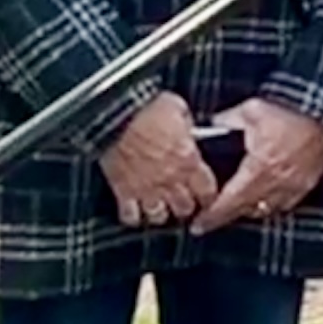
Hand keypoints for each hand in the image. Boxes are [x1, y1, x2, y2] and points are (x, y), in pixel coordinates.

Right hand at [99, 93, 217, 231]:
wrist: (114, 111)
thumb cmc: (146, 105)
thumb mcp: (178, 108)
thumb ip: (188, 126)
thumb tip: (191, 130)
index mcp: (188, 160)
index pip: (208, 191)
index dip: (208, 195)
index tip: (205, 193)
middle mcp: (170, 179)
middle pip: (185, 208)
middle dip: (185, 205)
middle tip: (182, 199)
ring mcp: (146, 188)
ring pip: (159, 217)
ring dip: (161, 212)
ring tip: (159, 206)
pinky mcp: (124, 191)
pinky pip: (131, 216)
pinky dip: (133, 216)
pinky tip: (135, 210)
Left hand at [190, 98, 322, 234]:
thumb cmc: (288, 110)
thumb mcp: (250, 110)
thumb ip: (225, 121)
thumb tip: (207, 127)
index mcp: (259, 168)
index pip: (229, 201)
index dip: (211, 216)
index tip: (197, 224)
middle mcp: (276, 183)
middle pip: (244, 211)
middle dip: (224, 216)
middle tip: (208, 219)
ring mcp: (293, 187)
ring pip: (264, 210)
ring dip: (247, 210)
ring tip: (233, 205)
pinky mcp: (306, 185)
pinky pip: (284, 204)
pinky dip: (270, 203)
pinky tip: (262, 196)